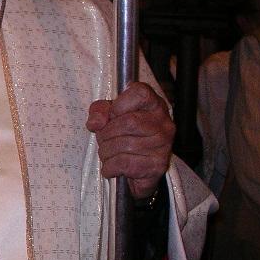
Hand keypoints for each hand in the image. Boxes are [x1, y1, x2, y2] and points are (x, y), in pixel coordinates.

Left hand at [86, 81, 174, 200]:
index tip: (112, 113)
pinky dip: (110, 166)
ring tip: (107, 152)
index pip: (140, 93)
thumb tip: (95, 123)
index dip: (120, 104)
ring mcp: (164, 145)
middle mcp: (164, 123)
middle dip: (106, 133)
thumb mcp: (109, 114)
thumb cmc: (123, 132)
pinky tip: (112, 166)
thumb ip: (99, 111)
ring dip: (106, 151)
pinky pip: (124, 163)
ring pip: (125, 145)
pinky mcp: (157, 165)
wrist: (138, 164)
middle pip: (128, 122)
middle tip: (103, 138)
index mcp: (154, 104)